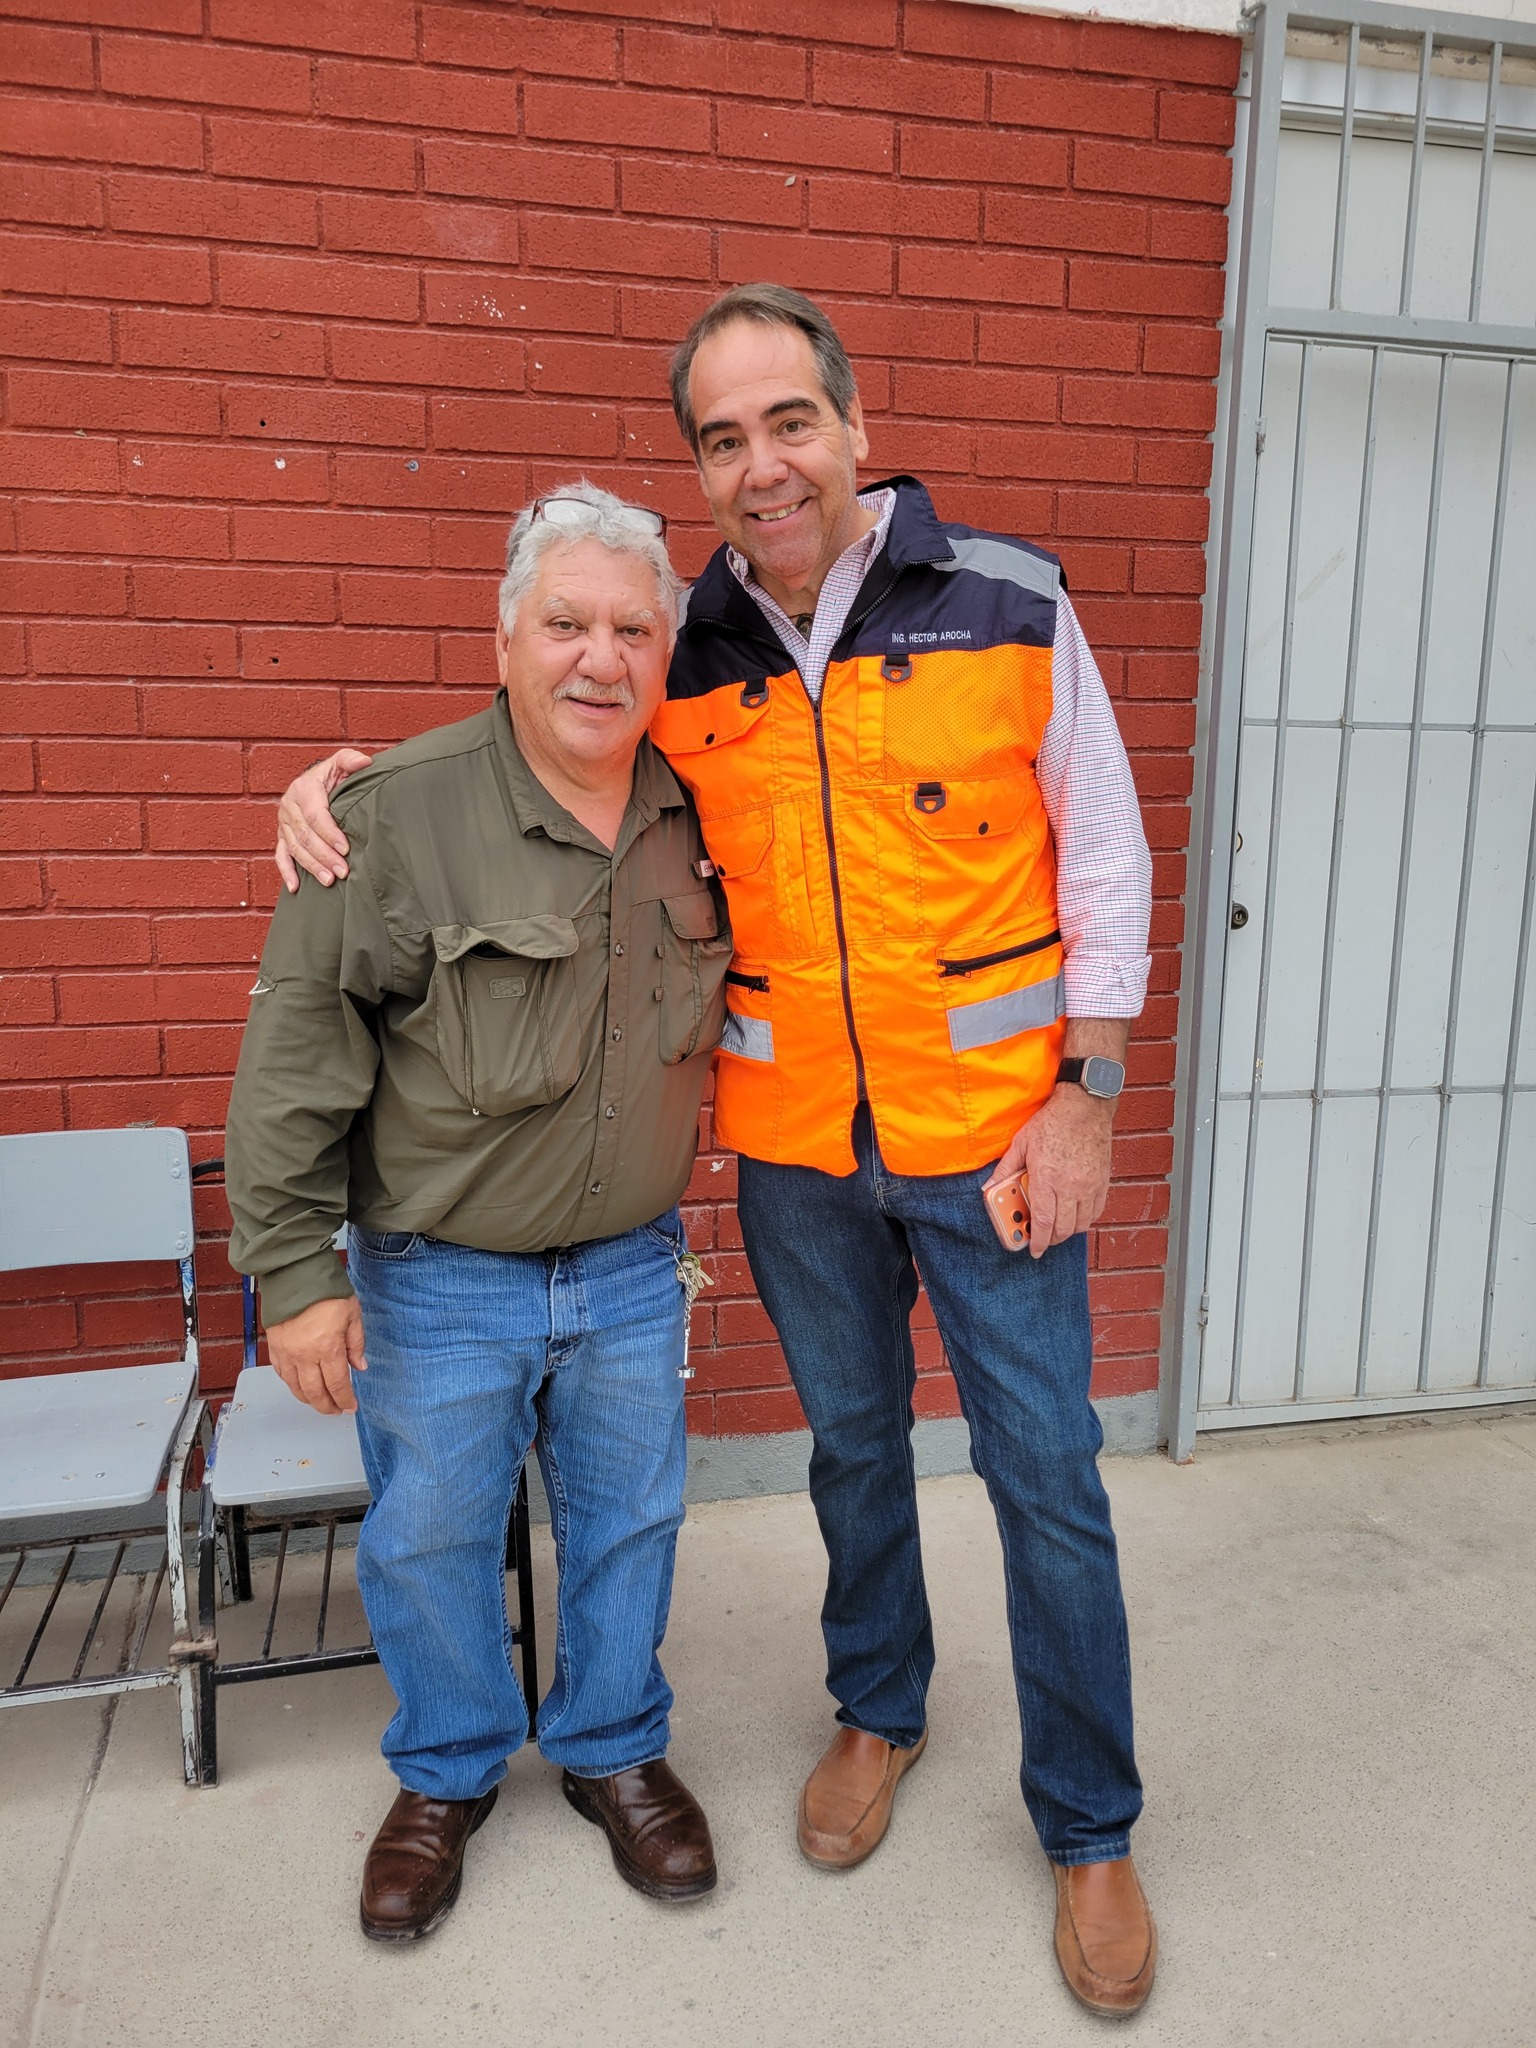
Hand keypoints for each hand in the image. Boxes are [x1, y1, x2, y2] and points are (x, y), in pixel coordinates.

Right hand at [266, 1296, 366, 1414]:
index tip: (350, 1407)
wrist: (295, 1274)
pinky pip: (281, 1374)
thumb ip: (356, 1344)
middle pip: (315, 1393)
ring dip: (308, 1399)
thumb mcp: (353, 1315)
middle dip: (327, 1406)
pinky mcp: (274, 1346)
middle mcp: (305, 1355)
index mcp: (328, 1348)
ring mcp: (287, 1353)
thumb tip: (360, 1366)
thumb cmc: (326, 1291)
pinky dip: (292, 1384)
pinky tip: (300, 1386)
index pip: (338, 1385)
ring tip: (319, 1402)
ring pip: (296, 1387)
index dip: (345, 1400)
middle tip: (336, 1410)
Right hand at [275, 747, 371, 892]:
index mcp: (303, 788)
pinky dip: (286, 871)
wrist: (315, 781)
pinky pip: (281, 855)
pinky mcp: (282, 835)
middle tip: (343, 871)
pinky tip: (296, 888)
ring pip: (295, 848)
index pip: (316, 815)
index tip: (345, 848)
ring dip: (311, 866)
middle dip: (324, 855)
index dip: (330, 833)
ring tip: (329, 881)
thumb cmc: (333, 775)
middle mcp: (289, 805)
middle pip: (305, 835)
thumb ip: (350, 760)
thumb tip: (364, 762)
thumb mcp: (341, 763)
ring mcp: (284, 822)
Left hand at [987, 1087, 1113, 1258]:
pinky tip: (1076, 1214)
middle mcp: (1070, 1187)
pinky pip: (1096, 1211)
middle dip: (1051, 1239)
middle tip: (1042, 1238)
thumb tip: (989, 1186)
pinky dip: (1086, 1219)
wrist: (1085, 1106)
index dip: (1037, 1241)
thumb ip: (1005, 1168)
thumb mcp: (1021, 1143)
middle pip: (1063, 1229)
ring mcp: (1089, 1186)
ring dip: (1069, 1231)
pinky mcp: (1103, 1181)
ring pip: (1081, 1224)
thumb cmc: (1052, 1122)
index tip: (1033, 1250)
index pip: (1042, 1222)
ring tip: (1058, 1226)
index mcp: (1046, 1178)